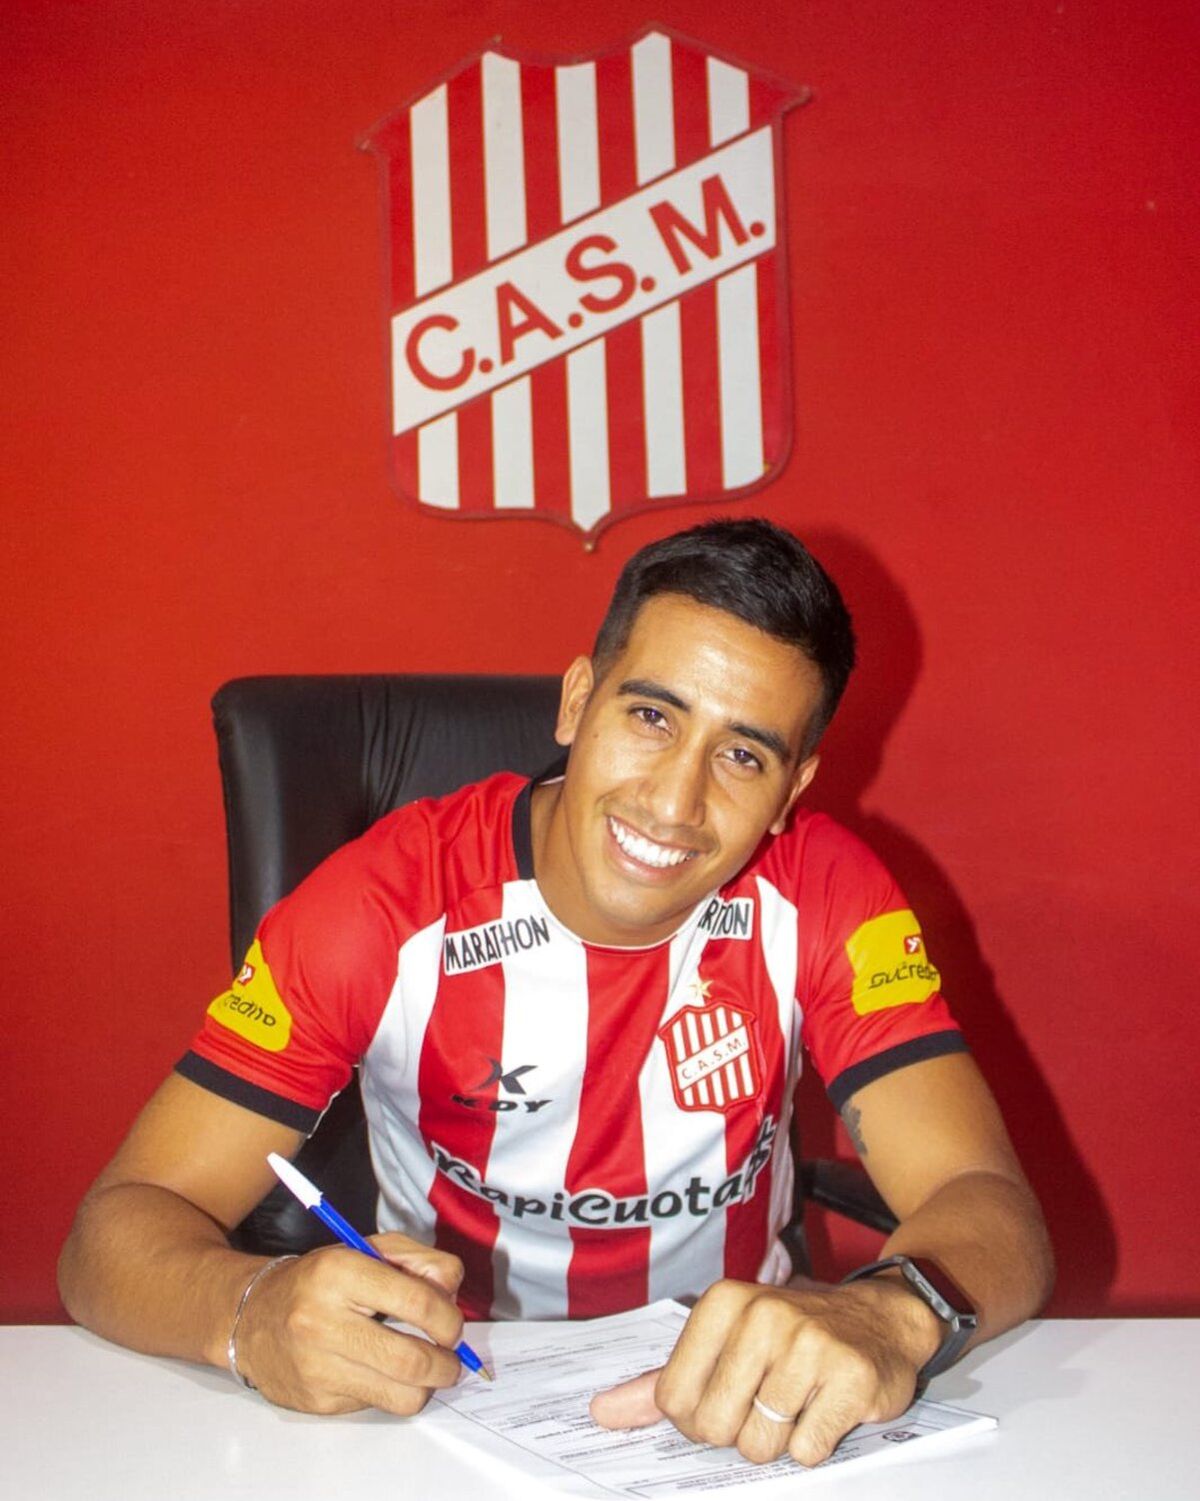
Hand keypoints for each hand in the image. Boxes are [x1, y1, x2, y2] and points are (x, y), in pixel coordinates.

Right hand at [233, 1232, 465, 1415]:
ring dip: (427, 1386)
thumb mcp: (367, 1249)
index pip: (417, 1302)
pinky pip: (376, 1405)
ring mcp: (317, 1366)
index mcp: (340, 1272)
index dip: (448, 1318)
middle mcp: (322, 1320)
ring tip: (426, 1370)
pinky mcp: (316, 1400)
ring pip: (401, 1395)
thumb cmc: (321, 1280)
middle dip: (446, 1364)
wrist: (253, 1316)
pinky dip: (391, 1392)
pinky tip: (380, 1372)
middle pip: (412, 1359)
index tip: (452, 1325)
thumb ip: (418, 1260)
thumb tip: (451, 1291)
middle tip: (450, 1358)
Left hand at [590, 1277, 940, 1465]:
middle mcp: (763, 1315)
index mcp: (723, 1303)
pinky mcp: (851, 1378)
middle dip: (738, 1432)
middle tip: (765, 1404)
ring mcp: (809, 1345)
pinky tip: (826, 1409)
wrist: (879, 1317)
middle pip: (716, 1427)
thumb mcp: (723, 1343)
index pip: (673, 1400)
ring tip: (798, 1403)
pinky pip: (807, 1451)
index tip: (725, 1399)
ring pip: (761, 1445)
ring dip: (779, 1440)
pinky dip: (814, 1444)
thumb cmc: (789, 1337)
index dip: (697, 1419)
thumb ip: (661, 1382)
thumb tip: (600, 1414)